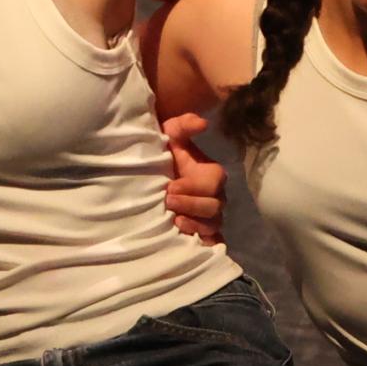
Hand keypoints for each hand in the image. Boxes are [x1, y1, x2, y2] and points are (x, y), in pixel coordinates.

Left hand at [162, 112, 224, 243]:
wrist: (151, 174)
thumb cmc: (164, 153)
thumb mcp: (170, 134)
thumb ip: (184, 125)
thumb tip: (203, 123)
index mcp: (211, 175)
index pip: (211, 184)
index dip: (192, 187)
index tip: (170, 187)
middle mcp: (216, 196)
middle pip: (213, 206)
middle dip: (190, 204)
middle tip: (167, 200)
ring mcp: (210, 215)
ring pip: (213, 224)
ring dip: (194, 223)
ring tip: (174, 220)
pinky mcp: (202, 231)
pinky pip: (212, 240)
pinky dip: (205, 242)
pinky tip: (189, 241)